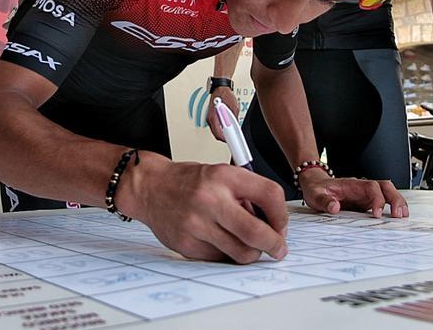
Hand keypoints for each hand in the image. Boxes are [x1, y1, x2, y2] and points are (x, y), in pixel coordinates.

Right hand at [126, 157, 287, 263]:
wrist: (150, 187)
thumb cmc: (189, 182)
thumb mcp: (221, 174)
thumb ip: (248, 195)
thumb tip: (274, 225)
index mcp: (224, 176)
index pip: (270, 194)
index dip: (281, 215)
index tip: (281, 225)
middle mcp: (210, 199)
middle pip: (257, 232)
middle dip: (274, 245)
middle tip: (278, 249)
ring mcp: (197, 224)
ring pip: (241, 252)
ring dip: (251, 253)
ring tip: (246, 244)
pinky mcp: (187, 244)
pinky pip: (220, 258)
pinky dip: (226, 254)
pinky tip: (219, 241)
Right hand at [205, 86, 238, 142]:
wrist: (220, 88)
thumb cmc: (225, 95)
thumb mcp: (234, 108)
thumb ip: (234, 119)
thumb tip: (236, 128)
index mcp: (214, 117)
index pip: (219, 134)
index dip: (226, 140)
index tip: (231, 142)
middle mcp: (210, 119)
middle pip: (217, 134)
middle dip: (225, 137)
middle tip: (233, 139)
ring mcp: (210, 118)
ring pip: (216, 131)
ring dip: (223, 133)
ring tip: (231, 133)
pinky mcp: (212, 117)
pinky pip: (216, 127)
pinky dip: (222, 129)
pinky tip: (227, 127)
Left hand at [298, 170, 407, 217]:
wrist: (315, 185)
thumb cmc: (317, 189)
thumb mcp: (315, 195)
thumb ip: (324, 201)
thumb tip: (335, 207)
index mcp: (352, 185)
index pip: (371, 187)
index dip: (377, 199)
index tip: (376, 213)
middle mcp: (362, 188)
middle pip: (385, 187)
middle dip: (395, 199)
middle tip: (399, 215)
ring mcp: (366, 195)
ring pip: (388, 193)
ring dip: (398, 203)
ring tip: (403, 217)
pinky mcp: (367, 203)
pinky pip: (385, 203)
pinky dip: (393, 209)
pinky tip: (398, 219)